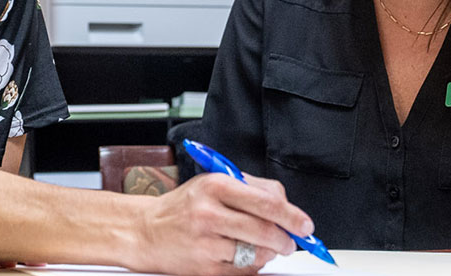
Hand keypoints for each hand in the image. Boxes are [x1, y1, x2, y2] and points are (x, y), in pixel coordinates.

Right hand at [130, 172, 311, 275]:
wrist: (146, 231)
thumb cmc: (184, 207)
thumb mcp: (212, 184)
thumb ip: (251, 189)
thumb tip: (286, 206)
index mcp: (215, 186)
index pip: (266, 202)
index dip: (292, 216)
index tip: (305, 224)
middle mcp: (209, 213)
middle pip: (265, 230)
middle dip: (286, 239)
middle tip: (290, 241)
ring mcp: (206, 243)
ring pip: (257, 253)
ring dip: (269, 253)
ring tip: (264, 247)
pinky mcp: (204, 268)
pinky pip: (243, 271)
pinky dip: (251, 265)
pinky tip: (243, 256)